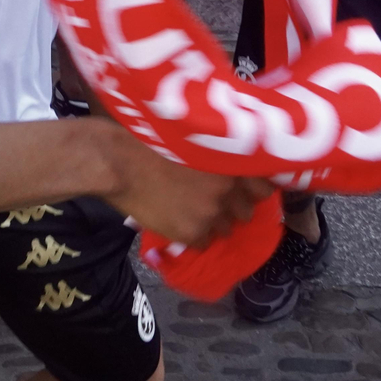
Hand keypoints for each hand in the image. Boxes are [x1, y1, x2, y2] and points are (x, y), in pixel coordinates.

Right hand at [98, 119, 273, 248]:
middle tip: (213, 200)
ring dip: (214, 222)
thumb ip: (216, 154)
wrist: (116, 161)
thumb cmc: (146, 139)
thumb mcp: (191, 138)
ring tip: (193, 212)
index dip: (254, 188)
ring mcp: (210, 214)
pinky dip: (194, 235)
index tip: (245, 188)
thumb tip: (229, 167)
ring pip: (225, 229)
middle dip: (232, 207)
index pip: (264, 186)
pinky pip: (203, 242)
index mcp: (229, 163)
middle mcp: (227, 190)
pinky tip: (178, 221)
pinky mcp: (192, 233)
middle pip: (246, 211)